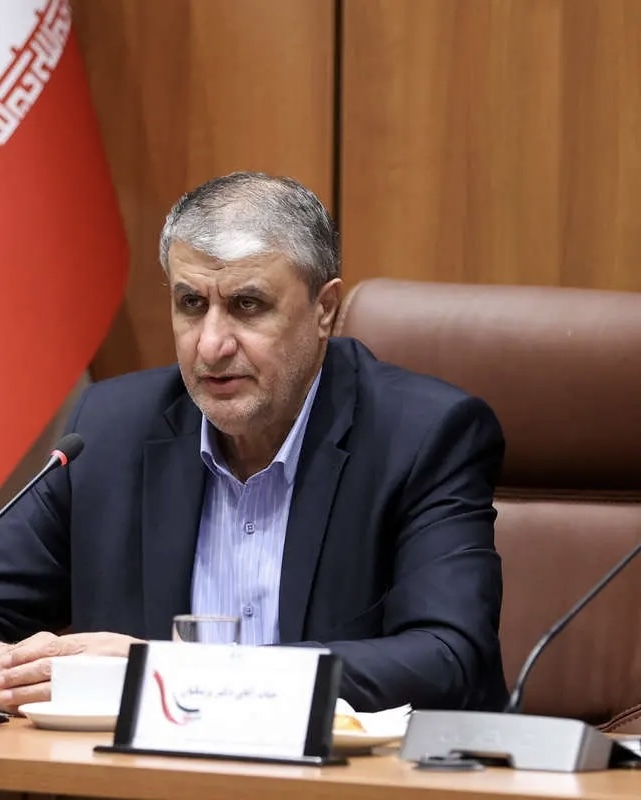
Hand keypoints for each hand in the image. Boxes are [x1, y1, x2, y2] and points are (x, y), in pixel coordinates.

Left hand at [0, 631, 142, 712]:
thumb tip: (41, 651)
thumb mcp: (100, 643)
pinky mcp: (96, 692)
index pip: (51, 645)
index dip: (26, 652)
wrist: (153, 664)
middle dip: (19, 673)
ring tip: (4, 696)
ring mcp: (93, 674)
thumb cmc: (124, 655)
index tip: (6, 659)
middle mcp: (89, 655)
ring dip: (25, 690)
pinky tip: (29, 706)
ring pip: (54, 681)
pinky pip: (67, 697)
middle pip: (48, 664)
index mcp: (87, 642)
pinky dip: (46, 702)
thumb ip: (75, 647)